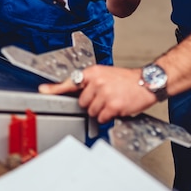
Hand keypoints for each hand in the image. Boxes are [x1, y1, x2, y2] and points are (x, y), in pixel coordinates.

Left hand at [39, 65, 156, 122]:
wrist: (146, 82)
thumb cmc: (126, 80)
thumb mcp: (105, 75)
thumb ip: (89, 83)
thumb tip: (74, 91)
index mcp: (93, 72)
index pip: (71, 81)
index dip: (55, 88)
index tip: (43, 90)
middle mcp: (97, 81)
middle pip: (82, 102)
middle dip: (92, 103)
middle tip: (105, 97)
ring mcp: (105, 93)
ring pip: (91, 111)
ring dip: (101, 111)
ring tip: (112, 101)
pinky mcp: (112, 105)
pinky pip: (101, 117)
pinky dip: (107, 116)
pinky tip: (116, 107)